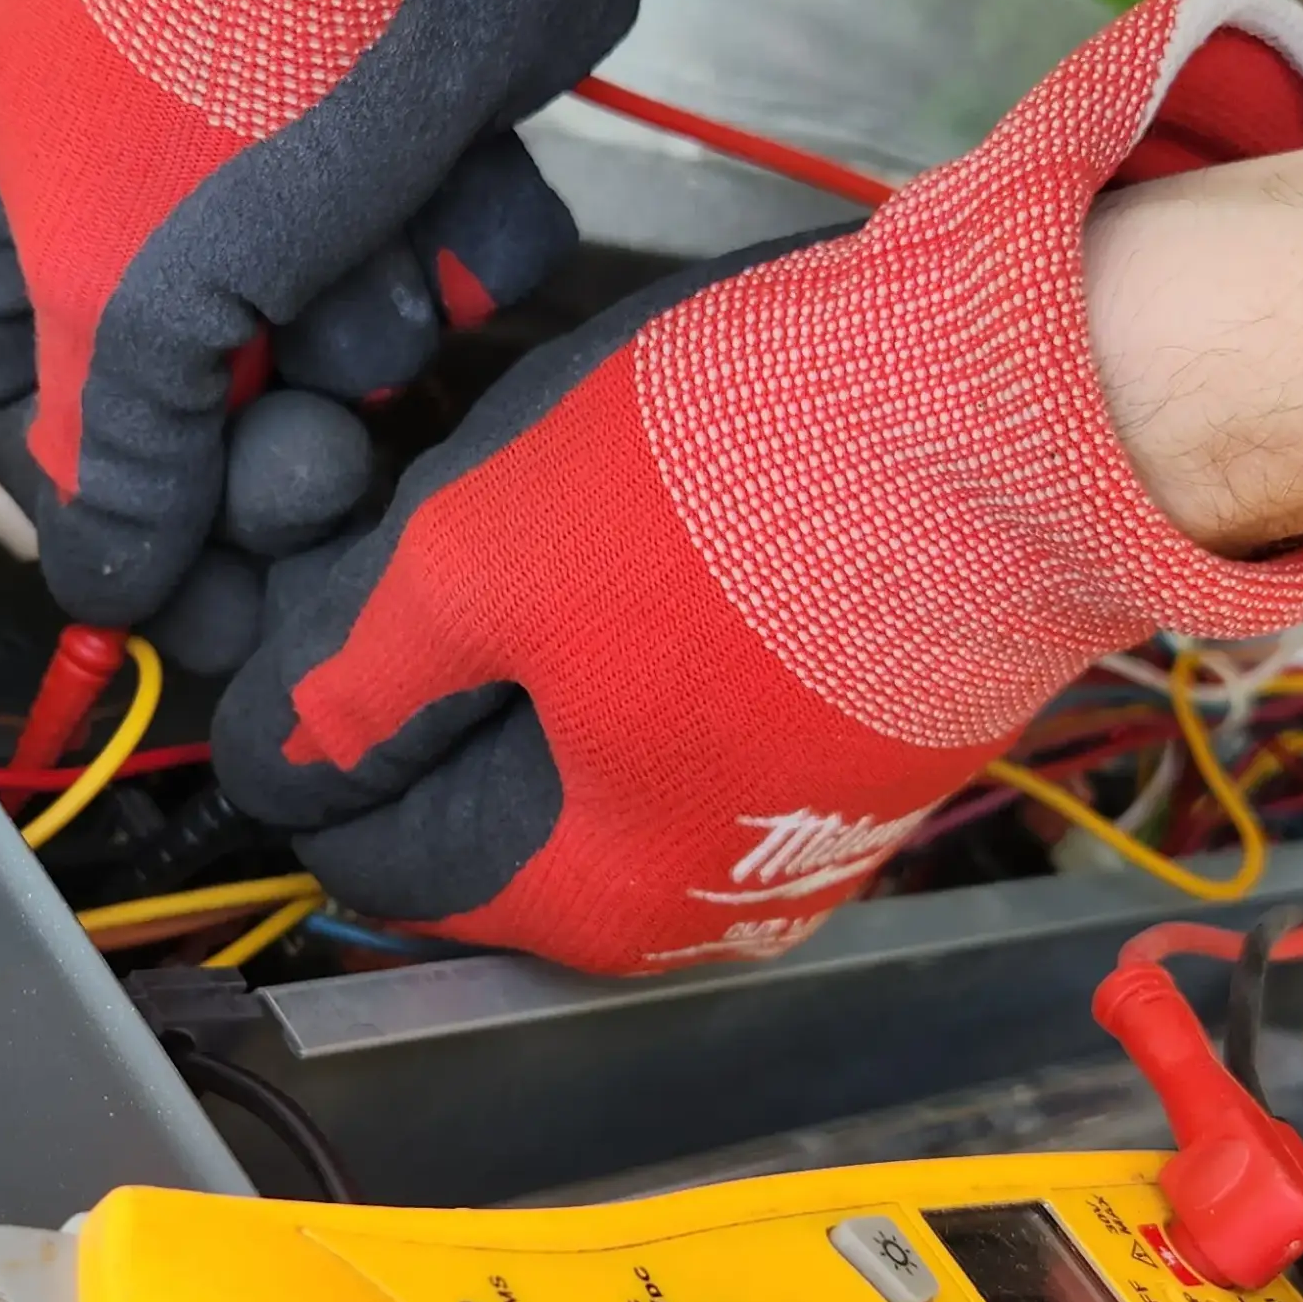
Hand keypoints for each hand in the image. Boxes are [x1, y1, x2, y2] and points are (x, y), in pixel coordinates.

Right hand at [0, 0, 786, 643]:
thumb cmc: (234, 27)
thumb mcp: (125, 280)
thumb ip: (115, 456)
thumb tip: (109, 597)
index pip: (27, 410)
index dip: (118, 516)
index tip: (203, 597)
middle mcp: (122, 158)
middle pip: (204, 401)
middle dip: (277, 423)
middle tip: (324, 434)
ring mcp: (277, 132)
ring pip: (342, 331)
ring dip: (388, 313)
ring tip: (397, 231)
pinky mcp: (416, 107)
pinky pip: (450, 250)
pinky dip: (475, 233)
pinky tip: (475, 176)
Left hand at [211, 0, 1302, 972]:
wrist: (1027, 403)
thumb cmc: (757, 491)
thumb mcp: (482, 563)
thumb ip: (354, 676)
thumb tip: (275, 753)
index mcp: (595, 898)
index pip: (370, 849)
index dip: (301, 727)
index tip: (291, 601)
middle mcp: (703, 895)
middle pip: (483, 788)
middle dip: (425, 663)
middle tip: (410, 508)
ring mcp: (796, 808)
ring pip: (587, 721)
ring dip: (532, 617)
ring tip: (537, 483)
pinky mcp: (862, 714)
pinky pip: (695, 676)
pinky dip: (641, 600)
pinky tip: (651, 494)